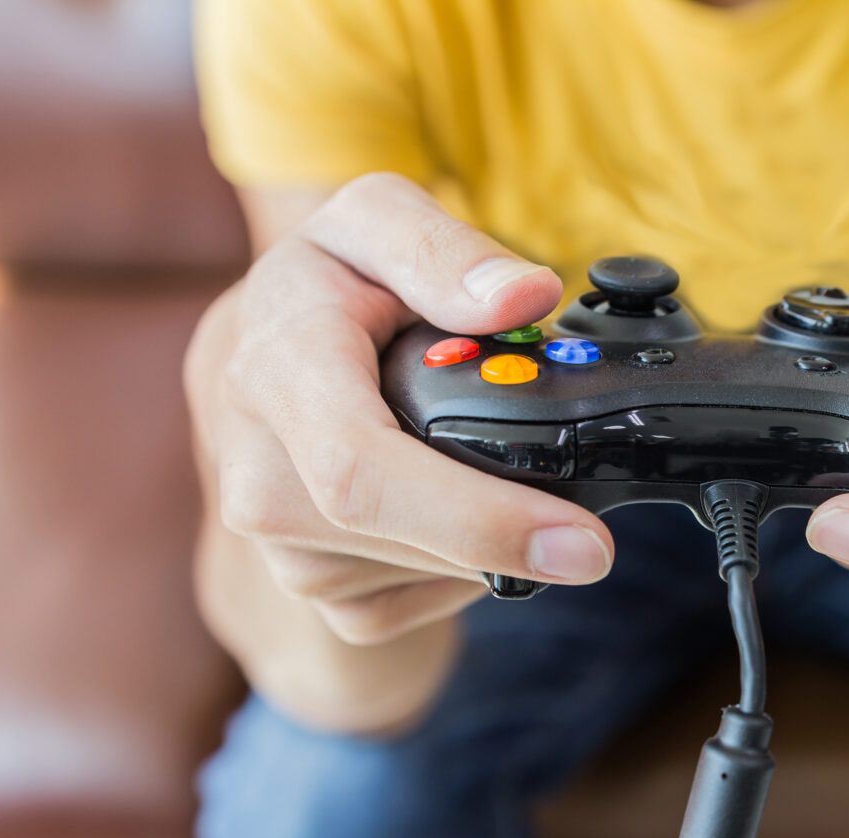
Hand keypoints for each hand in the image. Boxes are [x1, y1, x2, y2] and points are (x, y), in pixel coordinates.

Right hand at [185, 173, 613, 725]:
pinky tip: (461, 513)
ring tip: (498, 477)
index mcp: (275, 372)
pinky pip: (408, 605)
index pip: (362, 472)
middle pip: (407, 542)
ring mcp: (277, 543)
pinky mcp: (308, 587)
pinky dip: (459, 570)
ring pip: (420, 577)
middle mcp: (257, 472)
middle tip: (591, 532)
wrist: (261, 346)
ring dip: (487, 545)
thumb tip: (526, 296)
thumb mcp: (374, 221)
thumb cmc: (328, 281)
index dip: (482, 518)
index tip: (583, 542)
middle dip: (512, 537)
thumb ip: (445, 251)